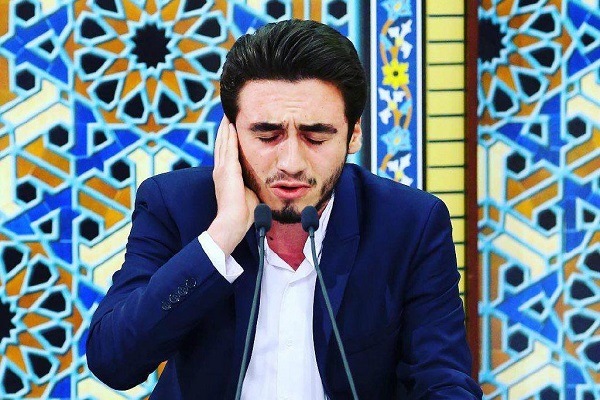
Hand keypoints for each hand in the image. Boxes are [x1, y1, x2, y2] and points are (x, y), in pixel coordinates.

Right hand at [207, 116, 258, 254]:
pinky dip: (228, 134)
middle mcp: (221, 171)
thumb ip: (253, 185)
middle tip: (226, 116)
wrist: (233, 223)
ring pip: (223, 143)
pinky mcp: (227, 170)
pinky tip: (230, 124)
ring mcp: (222, 169)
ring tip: (227, 115)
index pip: (226, 154)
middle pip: (222, 145)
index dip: (228, 141)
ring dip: (225, 128)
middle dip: (224, 130)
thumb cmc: (243, 215)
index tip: (231, 130)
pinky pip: (228, 147)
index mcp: (226, 177)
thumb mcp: (250, 195)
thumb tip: (266, 182)